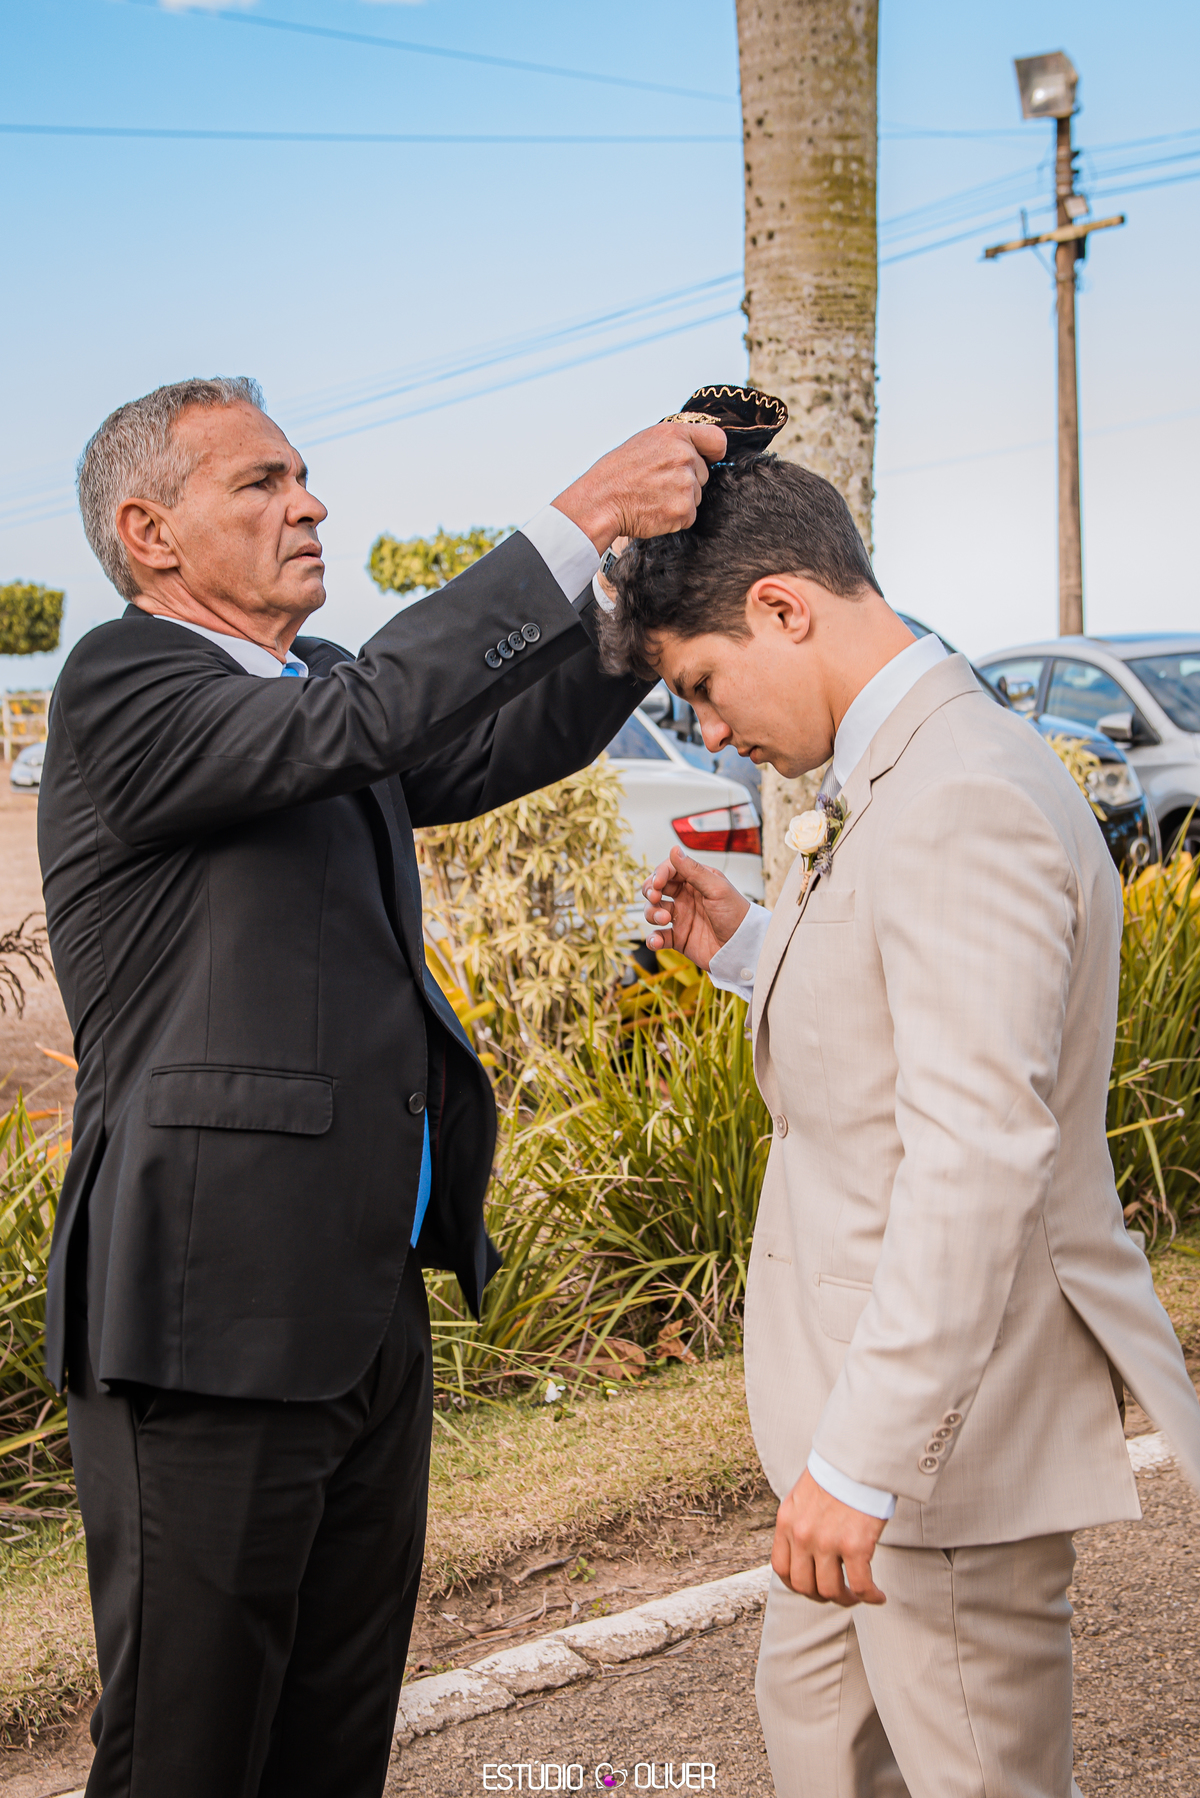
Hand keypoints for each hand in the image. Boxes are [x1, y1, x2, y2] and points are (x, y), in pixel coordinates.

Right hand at [552, 420, 727, 553]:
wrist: (600, 502)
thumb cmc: (616, 474)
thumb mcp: (644, 442)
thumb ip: (674, 443)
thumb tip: (695, 450)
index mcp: (674, 434)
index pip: (716, 440)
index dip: (714, 453)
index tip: (709, 459)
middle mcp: (683, 456)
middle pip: (704, 473)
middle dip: (686, 481)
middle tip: (656, 483)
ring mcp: (685, 484)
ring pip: (696, 496)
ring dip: (678, 500)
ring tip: (651, 496)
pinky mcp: (684, 510)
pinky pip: (688, 516)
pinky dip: (673, 518)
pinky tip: (653, 510)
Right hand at [642, 845, 749, 970]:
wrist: (743, 948)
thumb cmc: (736, 915)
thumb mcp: (717, 889)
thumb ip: (693, 870)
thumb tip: (674, 849)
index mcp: (696, 881)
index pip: (670, 870)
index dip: (660, 874)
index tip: (658, 884)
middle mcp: (686, 898)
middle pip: (656, 889)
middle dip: (651, 891)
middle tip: (656, 897)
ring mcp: (681, 918)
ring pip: (653, 911)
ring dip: (652, 913)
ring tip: (664, 919)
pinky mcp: (679, 938)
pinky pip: (658, 936)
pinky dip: (652, 939)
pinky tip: (656, 941)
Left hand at [771, 1470, 886, 1606]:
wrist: (858, 1454)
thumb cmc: (836, 1472)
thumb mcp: (803, 1495)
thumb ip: (800, 1521)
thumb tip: (804, 1546)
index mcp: (787, 1522)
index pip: (781, 1568)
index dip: (797, 1585)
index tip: (813, 1586)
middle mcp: (802, 1535)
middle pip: (804, 1586)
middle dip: (821, 1596)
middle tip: (838, 1593)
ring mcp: (827, 1542)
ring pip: (831, 1591)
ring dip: (847, 1599)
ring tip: (859, 1594)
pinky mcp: (855, 1545)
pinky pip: (861, 1586)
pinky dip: (871, 1596)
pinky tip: (879, 1596)